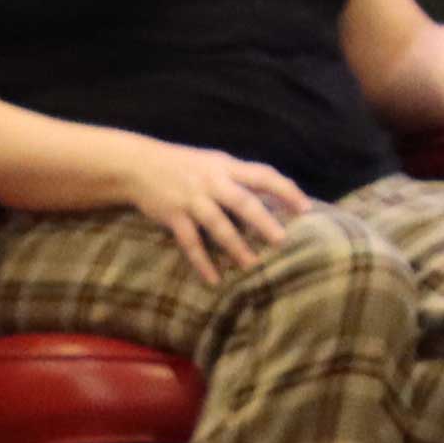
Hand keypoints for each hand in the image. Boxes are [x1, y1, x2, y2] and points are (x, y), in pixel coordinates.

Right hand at [118, 138, 317, 278]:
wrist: (138, 164)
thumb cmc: (183, 165)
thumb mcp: (213, 163)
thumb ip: (238, 178)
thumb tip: (273, 198)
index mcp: (226, 166)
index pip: (263, 174)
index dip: (285, 190)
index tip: (305, 208)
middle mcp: (211, 181)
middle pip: (242, 201)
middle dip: (262, 221)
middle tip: (281, 241)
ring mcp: (191, 198)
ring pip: (217, 225)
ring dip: (235, 246)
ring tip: (252, 265)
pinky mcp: (173, 215)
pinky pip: (190, 242)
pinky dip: (202, 261)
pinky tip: (214, 279)